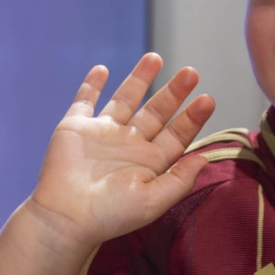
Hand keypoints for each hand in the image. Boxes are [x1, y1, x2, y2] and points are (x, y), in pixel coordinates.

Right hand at [26, 54, 214, 249]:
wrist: (66, 216)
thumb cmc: (110, 214)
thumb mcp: (153, 201)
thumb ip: (180, 180)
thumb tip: (205, 159)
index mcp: (149, 162)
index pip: (176, 135)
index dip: (192, 118)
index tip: (208, 100)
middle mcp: (128, 144)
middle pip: (156, 112)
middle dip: (173, 92)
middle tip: (192, 72)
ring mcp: (102, 133)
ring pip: (125, 99)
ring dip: (139, 79)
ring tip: (154, 57)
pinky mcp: (75, 127)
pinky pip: (84, 101)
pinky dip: (91, 85)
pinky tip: (102, 69)